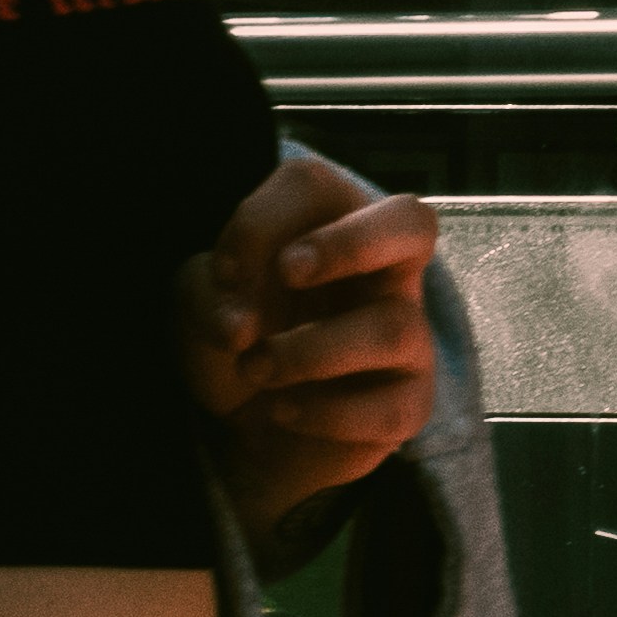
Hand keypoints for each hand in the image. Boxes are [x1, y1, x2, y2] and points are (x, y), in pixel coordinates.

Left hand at [184, 155, 440, 545]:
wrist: (249, 429)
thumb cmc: (241, 340)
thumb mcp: (204, 305)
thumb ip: (211, 296)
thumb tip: (242, 326)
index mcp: (332, 227)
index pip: (316, 187)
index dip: (262, 221)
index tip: (224, 273)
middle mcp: (384, 273)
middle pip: (412, 222)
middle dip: (350, 243)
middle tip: (288, 272)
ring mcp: (408, 337)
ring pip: (393, 328)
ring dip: (307, 351)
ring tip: (254, 369)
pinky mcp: (409, 404)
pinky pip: (388, 409)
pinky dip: (323, 413)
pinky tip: (282, 410)